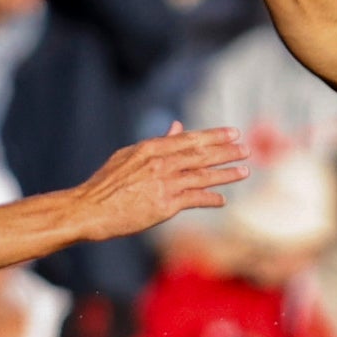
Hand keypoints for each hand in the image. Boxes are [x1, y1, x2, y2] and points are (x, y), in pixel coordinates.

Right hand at [73, 121, 249, 236]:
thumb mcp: (129, 156)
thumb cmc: (107, 184)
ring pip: (202, 176)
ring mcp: (164, 184)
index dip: (213, 136)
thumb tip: (177, 127)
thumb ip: (156, 142)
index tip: (232, 133)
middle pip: (200, 155)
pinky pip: (194, 199)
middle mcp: (160, 163)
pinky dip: (210, 198)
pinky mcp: (164, 206)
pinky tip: (222, 199)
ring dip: (225, 174)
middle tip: (245, 149)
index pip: (189, 139)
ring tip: (243, 171)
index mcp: (151, 148)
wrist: (90, 209)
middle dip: (226, 152)